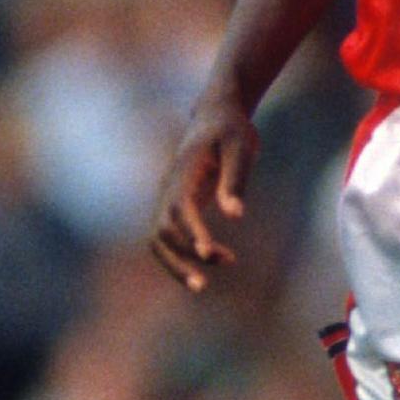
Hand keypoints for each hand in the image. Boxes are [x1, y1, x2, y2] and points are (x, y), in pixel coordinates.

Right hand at [149, 98, 258, 292]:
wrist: (216, 115)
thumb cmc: (232, 130)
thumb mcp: (241, 148)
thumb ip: (235, 180)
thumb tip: (235, 216)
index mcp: (184, 171)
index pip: (179, 208)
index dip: (191, 233)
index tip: (209, 254)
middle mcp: (169, 187)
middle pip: (161, 231)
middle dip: (179, 258)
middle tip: (205, 282)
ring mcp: (169, 197)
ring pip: (159, 240)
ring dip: (176, 264)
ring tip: (203, 285)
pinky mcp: (176, 205)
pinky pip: (169, 238)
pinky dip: (182, 256)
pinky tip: (213, 259)